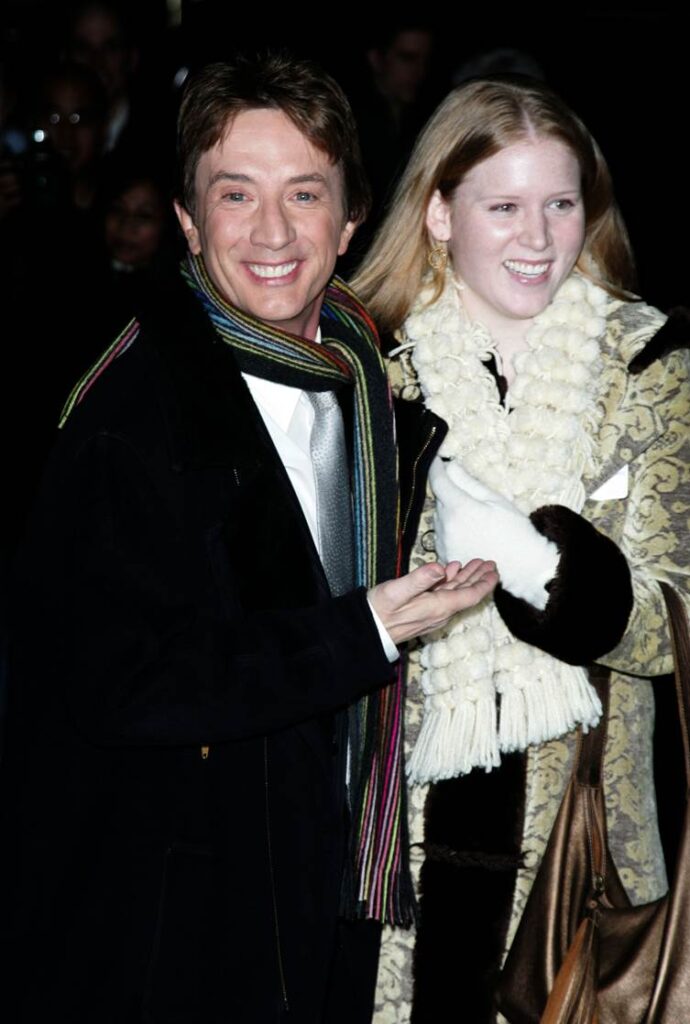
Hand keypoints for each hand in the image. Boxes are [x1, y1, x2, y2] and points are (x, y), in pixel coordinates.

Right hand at [368, 559, 497, 644]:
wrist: (367, 630)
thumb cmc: (379, 611)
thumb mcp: (396, 591)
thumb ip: (419, 579)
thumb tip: (441, 568)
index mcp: (438, 607)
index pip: (470, 595)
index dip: (485, 583)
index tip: (495, 571)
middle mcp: (439, 612)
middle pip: (467, 594)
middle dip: (479, 578)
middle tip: (490, 564)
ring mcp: (432, 612)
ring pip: (456, 593)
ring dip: (467, 578)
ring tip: (477, 564)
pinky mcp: (424, 611)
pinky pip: (444, 595)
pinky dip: (451, 581)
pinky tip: (452, 571)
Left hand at [429, 456, 557, 610]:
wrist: (523, 568)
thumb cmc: (515, 531)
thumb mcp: (496, 501)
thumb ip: (468, 483)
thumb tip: (450, 466)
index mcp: (459, 508)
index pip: (438, 481)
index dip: (435, 468)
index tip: (436, 460)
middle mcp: (446, 526)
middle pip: (439, 500)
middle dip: (449, 494)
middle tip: (469, 496)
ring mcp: (444, 543)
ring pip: (439, 518)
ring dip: (449, 513)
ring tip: (474, 520)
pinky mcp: (446, 556)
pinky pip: (442, 536)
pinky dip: (450, 531)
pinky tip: (470, 535)